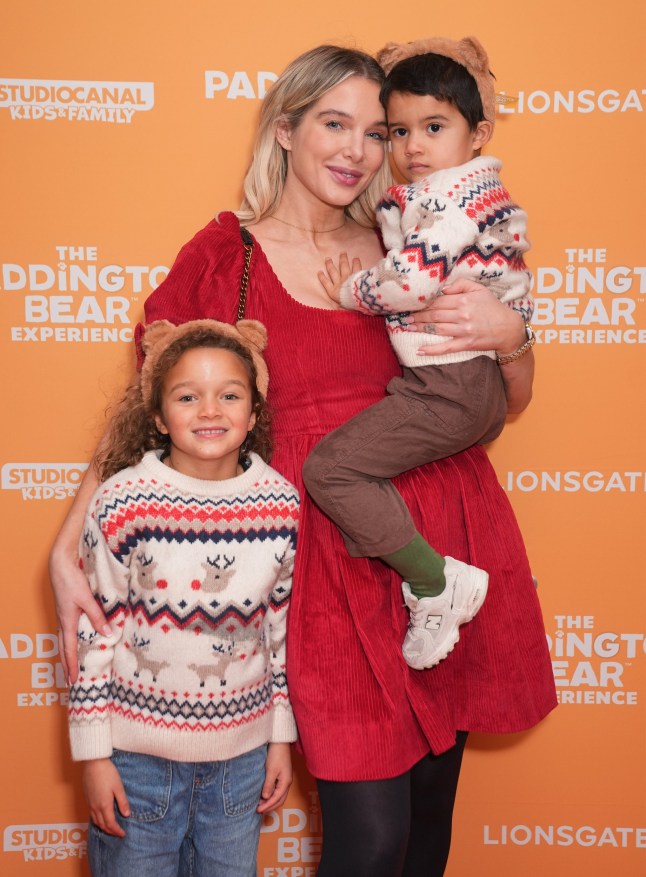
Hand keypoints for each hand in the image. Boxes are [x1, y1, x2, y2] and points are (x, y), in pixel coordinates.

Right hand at [49, 544, 109, 683]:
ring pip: (64, 640)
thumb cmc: (72, 580)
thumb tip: (107, 633)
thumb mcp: (86, 599)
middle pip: (63, 649)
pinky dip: (69, 642)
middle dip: (67, 665)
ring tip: (71, 666)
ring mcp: (63, 616)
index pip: (69, 650)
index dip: (72, 666)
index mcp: (67, 622)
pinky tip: (75, 641)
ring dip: (67, 654)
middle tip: (70, 681)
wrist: (60, 564)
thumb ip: (97, 616)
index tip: (73, 681)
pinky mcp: (66, 609)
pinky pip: (66, 631)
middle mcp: (63, 621)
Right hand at [82, 759, 129, 837]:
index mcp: (104, 805)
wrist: (93, 763)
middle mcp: (95, 807)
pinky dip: (97, 820)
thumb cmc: (107, 773)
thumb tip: (126, 815)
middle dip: (110, 831)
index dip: (117, 831)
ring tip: (110, 828)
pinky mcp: (87, 798)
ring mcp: (89, 803)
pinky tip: (102, 817)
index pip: (110, 824)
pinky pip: (91, 815)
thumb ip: (122, 802)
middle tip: (118, 833)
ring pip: (96, 821)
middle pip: (102, 825)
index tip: (123, 834)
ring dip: (103, 827)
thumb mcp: (118, 787)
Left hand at [257, 742, 292, 812]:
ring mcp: (285, 779)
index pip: (276, 799)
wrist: (280, 742)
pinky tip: (264, 794)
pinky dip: (271, 795)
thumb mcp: (271, 770)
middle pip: (279, 800)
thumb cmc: (276, 754)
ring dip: (270, 801)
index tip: (258, 810)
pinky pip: (277, 789)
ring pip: (279, 795)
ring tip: (260, 804)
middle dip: (270, 806)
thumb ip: (268, 785)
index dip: (267, 806)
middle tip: (259, 810)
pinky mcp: (281, 775)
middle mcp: (287, 782)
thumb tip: (265, 797)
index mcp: (286, 782)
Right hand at [317, 253, 360, 303]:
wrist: (357, 298)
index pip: (326, 283)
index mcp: (334, 292)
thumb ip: (341, 307)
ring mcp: (347, 277)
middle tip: (328, 258)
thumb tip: (339, 310)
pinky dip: (356, 262)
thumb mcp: (342, 308)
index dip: (322, 278)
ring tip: (342, 253)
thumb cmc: (349, 304)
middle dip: (330, 265)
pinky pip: (356, 267)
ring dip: (342, 259)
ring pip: (343, 266)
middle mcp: (339, 283)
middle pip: (333, 272)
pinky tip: (356, 258)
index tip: (319, 272)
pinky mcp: (356, 274)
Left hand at [409, 279, 525, 355]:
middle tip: (406, 317)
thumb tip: (444, 288)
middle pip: (434, 315)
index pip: (438, 302)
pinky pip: (445, 348)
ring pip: (436, 329)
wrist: (508, 329)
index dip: (423, 304)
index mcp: (464, 301)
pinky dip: (432, 350)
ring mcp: (463, 331)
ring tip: (409, 327)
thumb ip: (461, 285)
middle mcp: (462, 315)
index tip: (413, 305)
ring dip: (421, 328)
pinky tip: (420, 350)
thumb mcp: (480, 290)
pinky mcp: (466, 344)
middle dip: (418, 316)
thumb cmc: (493, 308)